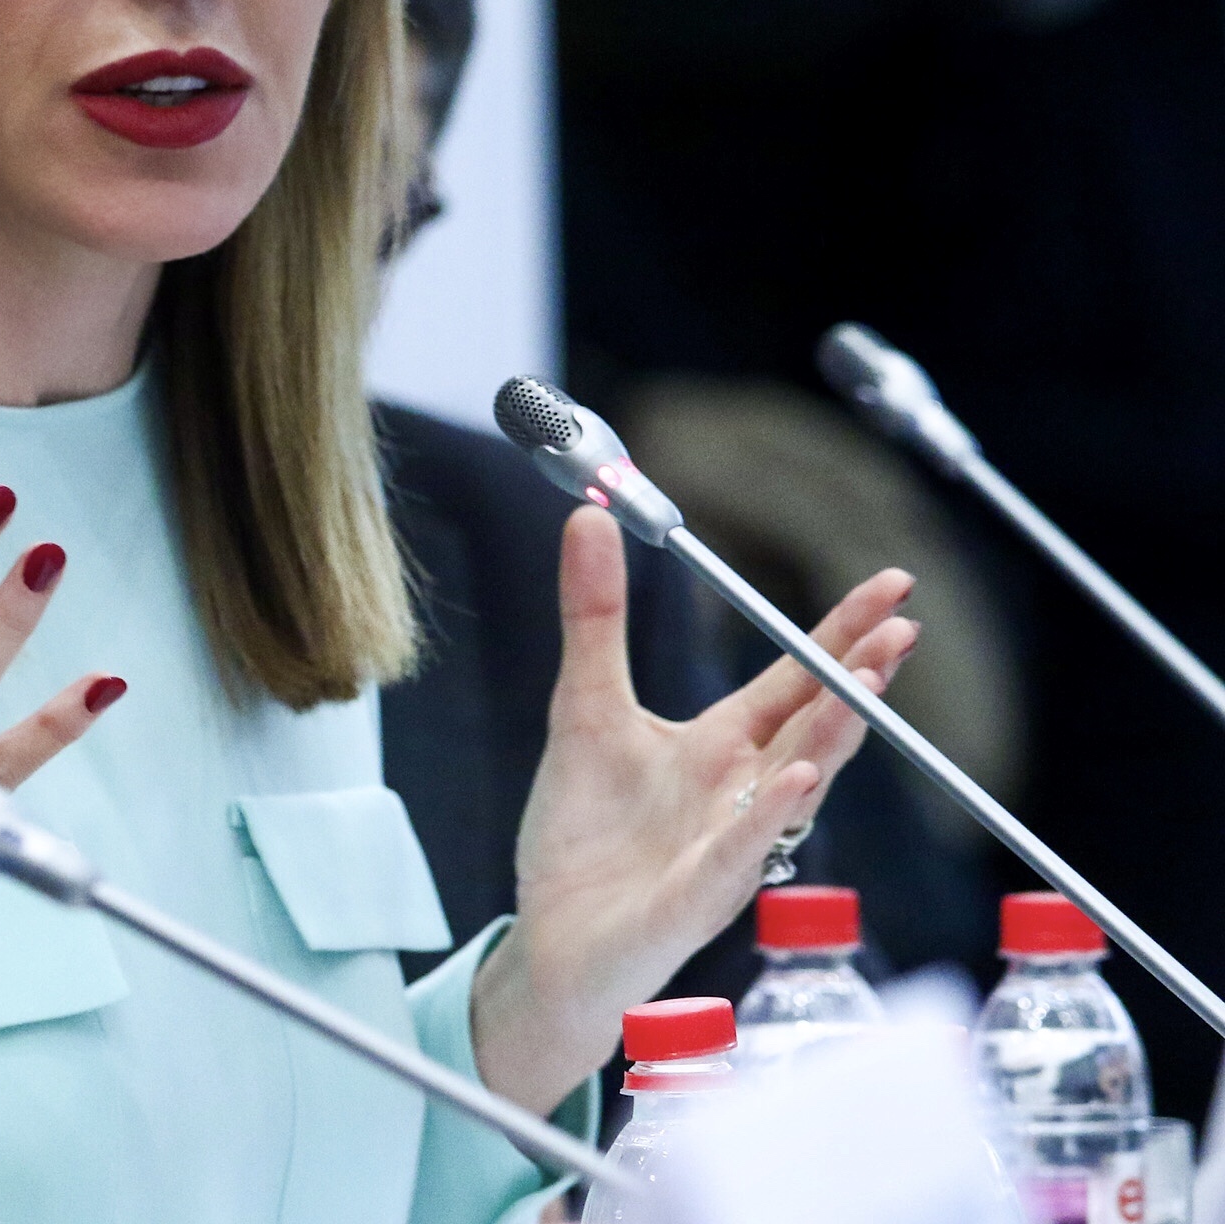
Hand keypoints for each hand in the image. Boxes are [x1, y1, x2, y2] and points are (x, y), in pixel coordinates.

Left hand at [470, 507, 919, 1113]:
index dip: (841, 636)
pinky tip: (793, 777)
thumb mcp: (583, 707)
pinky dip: (767, 813)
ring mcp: (730, 847)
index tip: (894, 586)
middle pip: (815, 725)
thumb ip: (595, 617)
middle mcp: (742, 793)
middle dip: (860, 677)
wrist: (552, 939)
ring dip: (832, 737)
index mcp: (722, 747)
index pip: (795, 681)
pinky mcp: (696, 898)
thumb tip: (589, 515)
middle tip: (904, 627)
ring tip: (868, 687)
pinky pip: (741, 852)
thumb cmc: (584, 832)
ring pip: (796, 785)